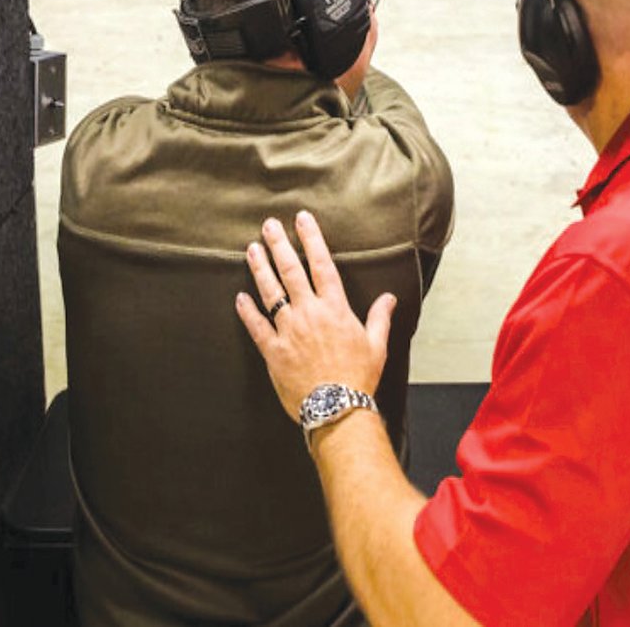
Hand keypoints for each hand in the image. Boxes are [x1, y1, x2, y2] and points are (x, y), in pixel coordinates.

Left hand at [236, 210, 396, 419]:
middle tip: (268, 225)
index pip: (321, 264)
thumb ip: (380, 318)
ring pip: (270, 292)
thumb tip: (390, 298)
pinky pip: (256, 325)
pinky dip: (246, 310)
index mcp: (335, 309)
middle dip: (278, 245)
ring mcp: (288, 330)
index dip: (311, 238)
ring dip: (260, 268)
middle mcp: (309, 313)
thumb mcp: (377, 346)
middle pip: (291, 270)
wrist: (337, 409)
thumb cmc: (359, 378)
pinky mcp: (273, 350)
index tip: (302, 219)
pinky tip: (239, 296)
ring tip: (252, 249)